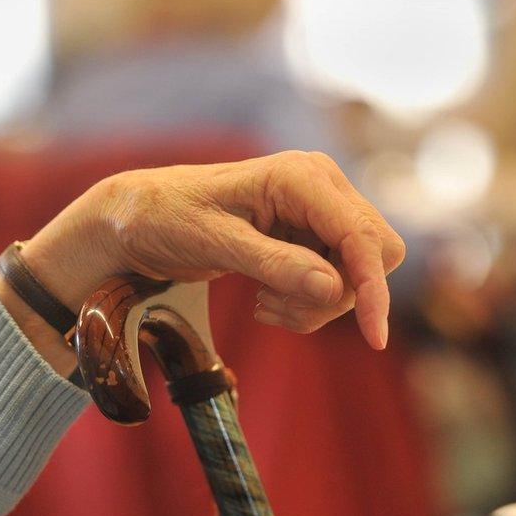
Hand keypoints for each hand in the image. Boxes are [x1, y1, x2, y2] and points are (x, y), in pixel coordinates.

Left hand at [15, 150, 404, 349]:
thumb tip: (334, 288)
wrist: (143, 217)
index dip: (373, 288)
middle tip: (274, 306)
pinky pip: (335, 280)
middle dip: (335, 296)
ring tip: (262, 302)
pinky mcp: (311, 233)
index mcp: (301, 176)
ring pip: (355, 274)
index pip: (362, 236)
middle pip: (372, 256)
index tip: (372, 338)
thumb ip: (273, 263)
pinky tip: (264, 297)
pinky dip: (305, 301)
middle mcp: (321, 186)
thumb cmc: (168, 217)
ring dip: (314, 303)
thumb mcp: (213, 243)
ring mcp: (319, 209)